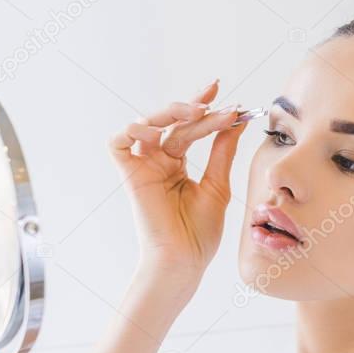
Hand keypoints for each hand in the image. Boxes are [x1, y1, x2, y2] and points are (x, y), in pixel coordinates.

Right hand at [108, 80, 246, 286]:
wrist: (184, 260)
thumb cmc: (199, 234)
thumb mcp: (218, 185)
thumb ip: (222, 152)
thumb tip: (235, 121)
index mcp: (176, 165)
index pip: (187, 126)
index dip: (201, 105)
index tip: (222, 91)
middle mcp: (157, 162)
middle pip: (174, 123)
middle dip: (196, 109)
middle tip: (221, 107)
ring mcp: (142, 167)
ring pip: (148, 124)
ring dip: (170, 113)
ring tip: (197, 114)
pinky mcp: (129, 176)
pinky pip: (119, 143)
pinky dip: (133, 130)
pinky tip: (159, 131)